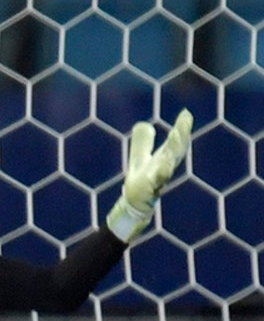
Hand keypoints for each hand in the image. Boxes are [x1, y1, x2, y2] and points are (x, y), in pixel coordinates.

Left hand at [106, 109, 192, 241]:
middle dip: (181, 136)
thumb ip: (142, 143)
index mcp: (164, 159)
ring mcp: (158, 181)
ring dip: (172, 152)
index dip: (182, 128)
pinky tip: (162, 167)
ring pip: (168, 165)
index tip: (186, 113)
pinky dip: (159, 175)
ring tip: (175, 137)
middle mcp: (164, 168)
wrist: (134, 207)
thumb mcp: (139, 158)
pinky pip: (155, 183)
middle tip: (186, 120)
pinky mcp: (149, 192)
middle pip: (175, 150)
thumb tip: (142, 125)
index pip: (175, 141)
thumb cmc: (140, 183)